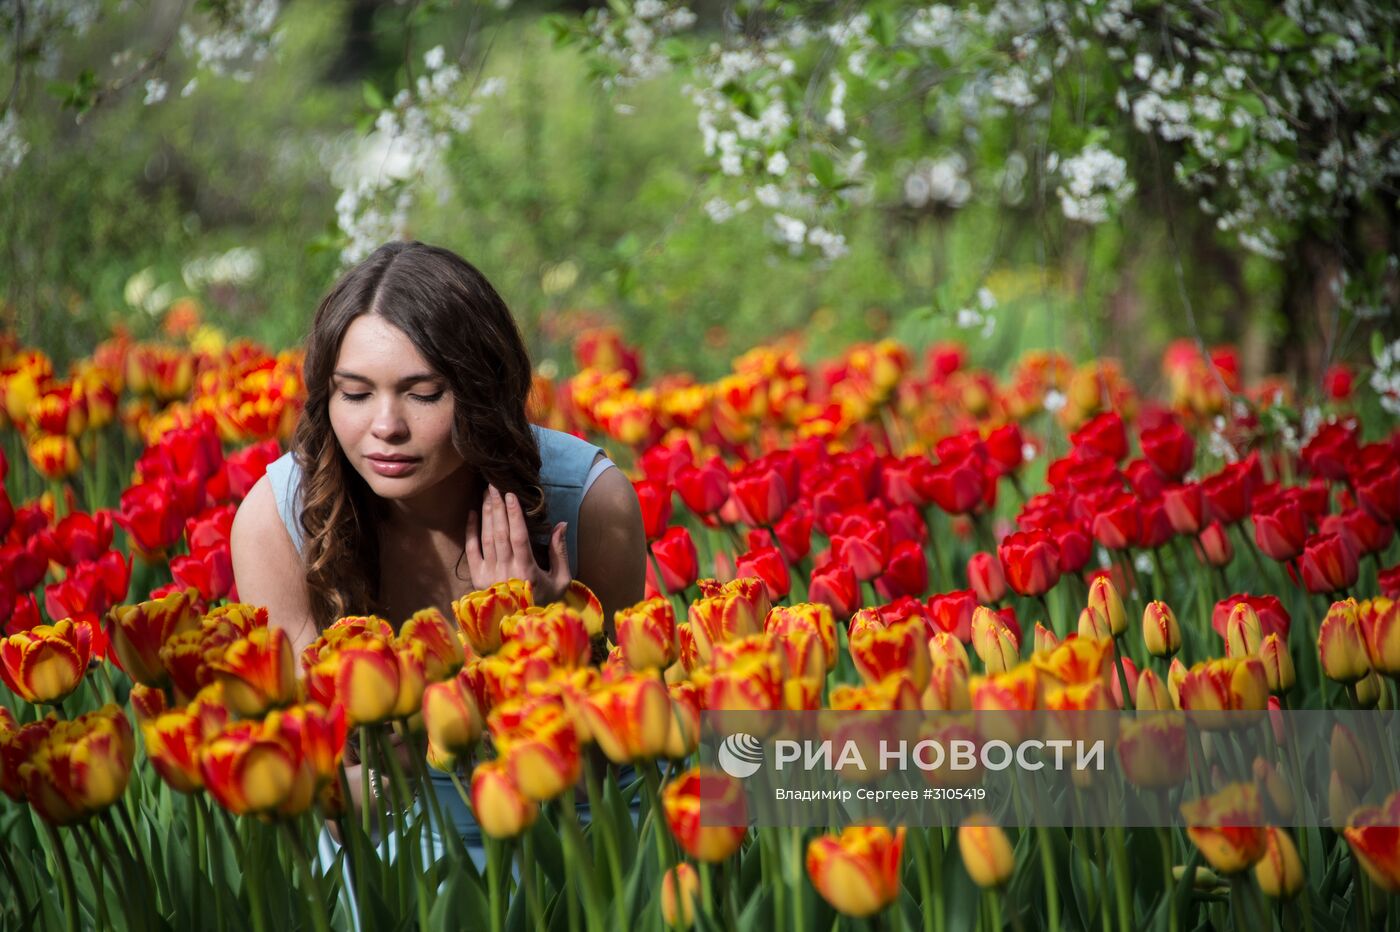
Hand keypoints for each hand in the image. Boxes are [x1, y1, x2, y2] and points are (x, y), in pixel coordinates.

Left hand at [464, 484, 570, 603]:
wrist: (520, 625)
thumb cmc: (544, 600)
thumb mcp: (561, 580)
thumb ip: (560, 552)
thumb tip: (561, 524)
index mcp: (527, 571)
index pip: (518, 537)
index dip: (513, 515)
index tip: (511, 495)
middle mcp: (506, 571)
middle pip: (500, 533)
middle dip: (497, 507)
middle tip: (494, 485)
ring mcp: (489, 575)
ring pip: (486, 538)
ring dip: (486, 514)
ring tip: (486, 493)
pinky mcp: (477, 578)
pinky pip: (471, 550)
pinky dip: (471, 531)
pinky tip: (472, 513)